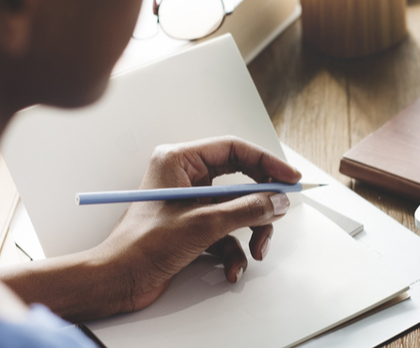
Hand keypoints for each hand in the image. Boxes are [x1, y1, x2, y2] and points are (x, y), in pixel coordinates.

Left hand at [95, 136, 300, 313]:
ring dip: (251, 232)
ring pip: (238, 208)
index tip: (290, 178)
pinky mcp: (193, 225)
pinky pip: (227, 231)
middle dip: (260, 204)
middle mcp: (185, 177)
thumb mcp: (204, 224)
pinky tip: (232, 269)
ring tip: (256, 251)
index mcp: (179, 161)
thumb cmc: (141, 246)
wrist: (116, 281)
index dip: (267, 163)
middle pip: (241, 180)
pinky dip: (234, 251)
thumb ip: (247, 209)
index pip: (235, 149)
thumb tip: (277, 202)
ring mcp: (190, 202)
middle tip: (280, 212)